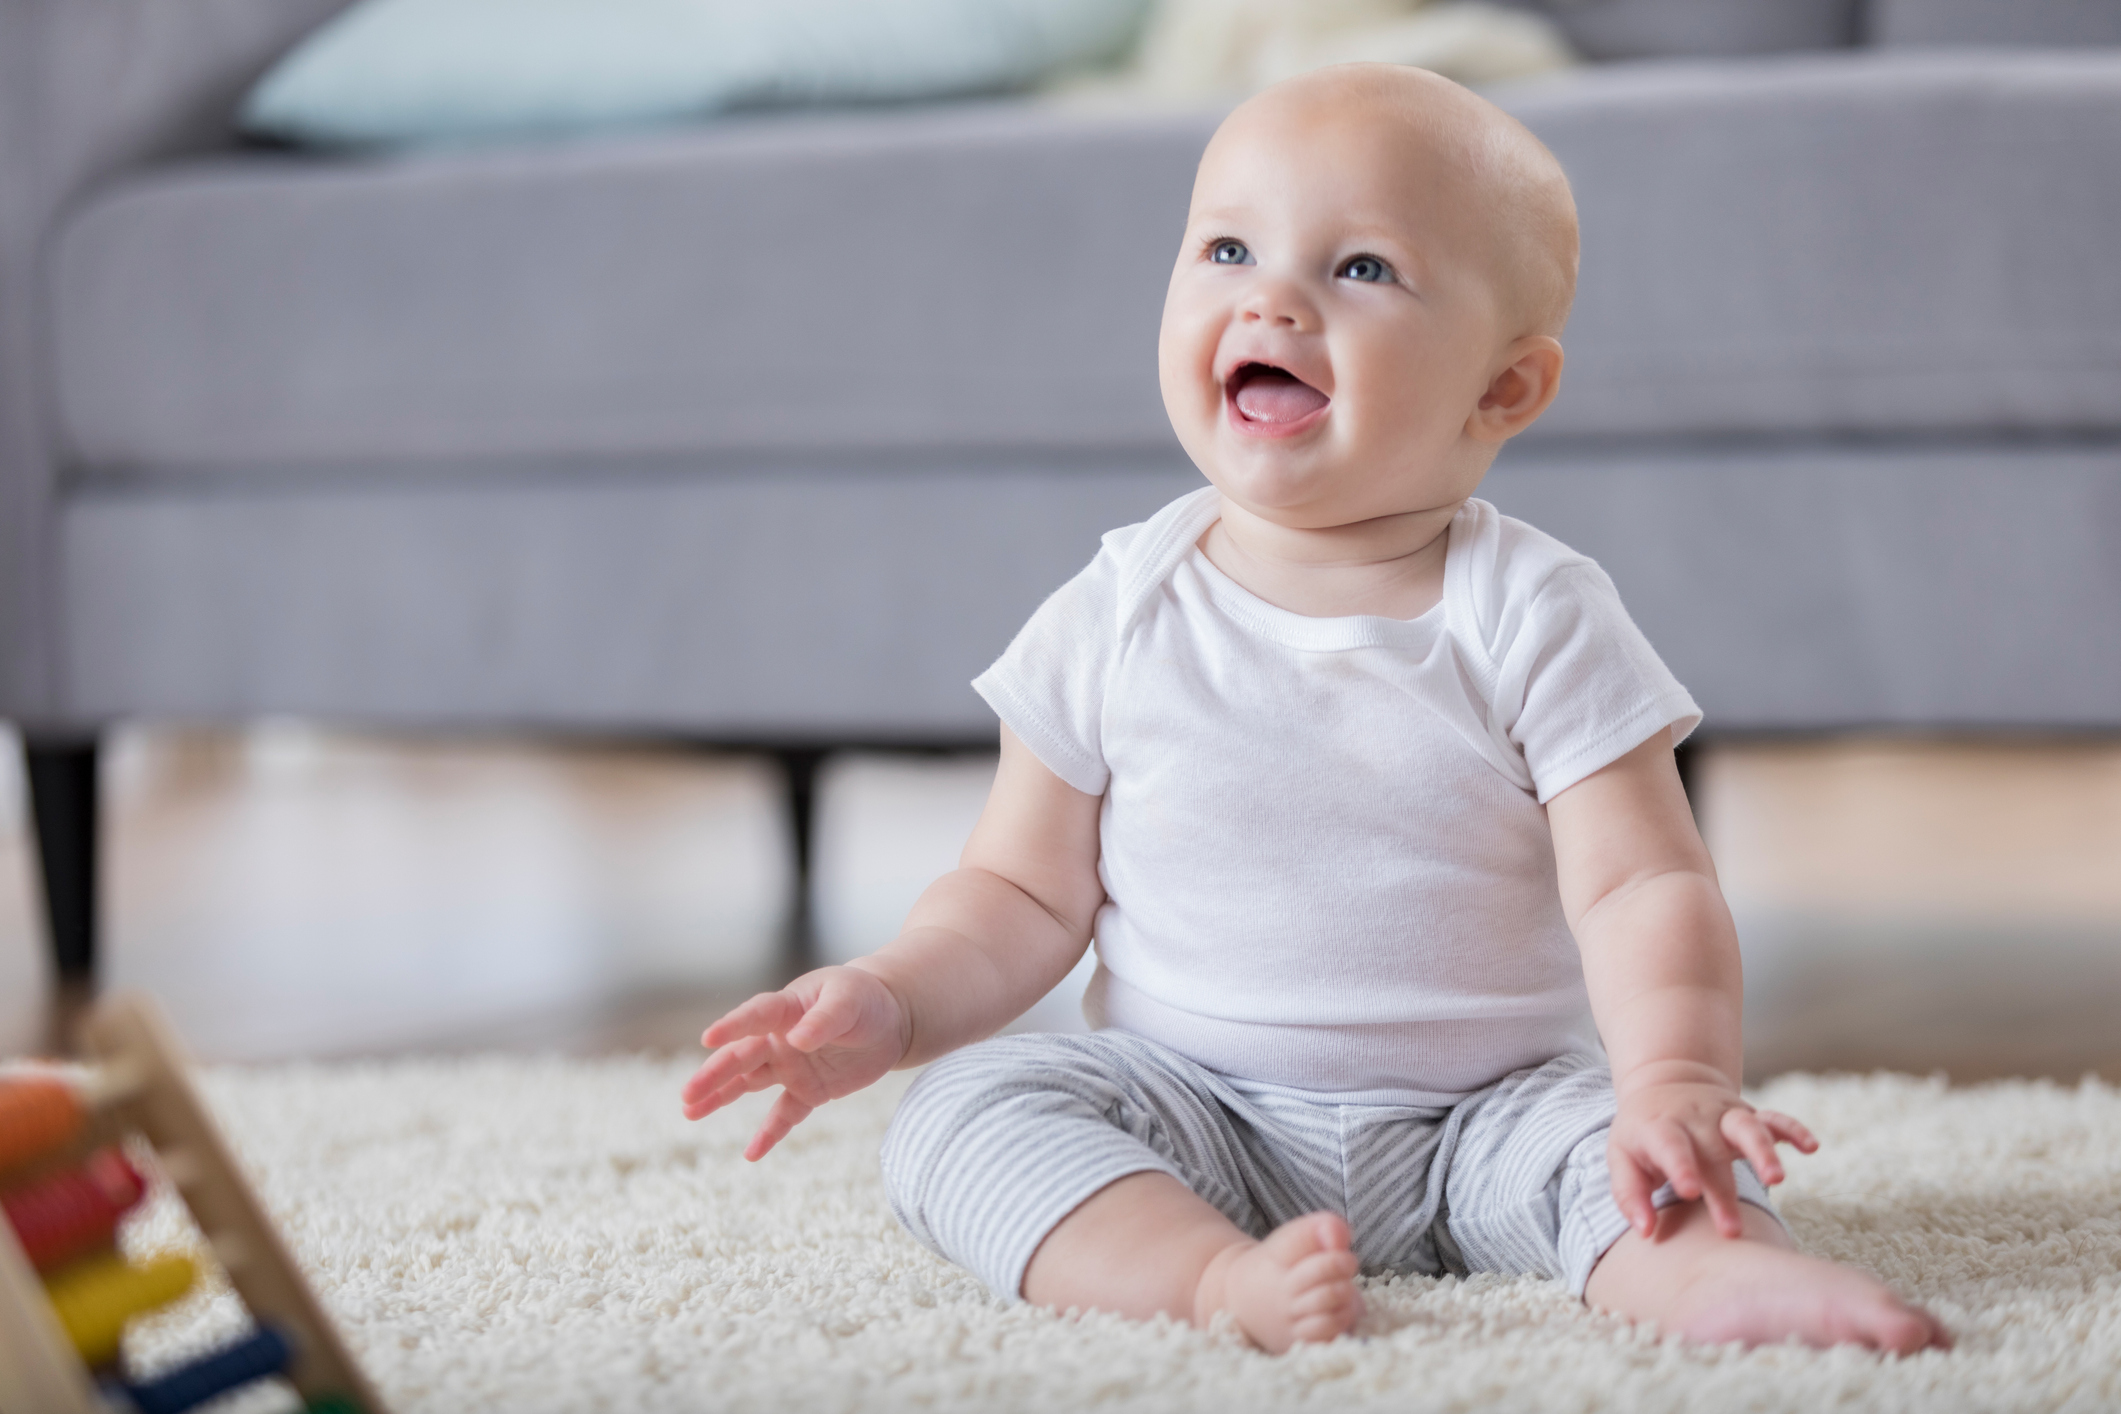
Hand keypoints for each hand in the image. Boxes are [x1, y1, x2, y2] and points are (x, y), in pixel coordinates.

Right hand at [680, 965, 911, 1160]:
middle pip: (742, 1056)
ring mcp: (791, 1066)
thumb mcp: (848, 1000)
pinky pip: (784, 1115)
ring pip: (749, 1083)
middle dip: (714, 1074)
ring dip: (721, 1097)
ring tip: (691, 1111)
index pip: (755, 1016)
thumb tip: (797, 1040)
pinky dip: (769, 1134)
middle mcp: (779, 1038)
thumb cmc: (863, 998)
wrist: (889, 1019)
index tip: (709, 1039)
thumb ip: (824, 1019)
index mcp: (787, 1008)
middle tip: (688, 1094)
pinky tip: (751, 1154)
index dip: (733, 1026)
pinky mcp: (808, 1091)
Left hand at [1608, 1075, 1816, 1238]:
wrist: (1666, 1084)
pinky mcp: (1748, 1115)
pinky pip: (1775, 1119)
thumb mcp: (1622, 1157)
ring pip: (1748, 1128)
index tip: (1689, 1191)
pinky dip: (1793, 1130)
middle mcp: (1695, 1120)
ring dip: (1763, 1152)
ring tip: (1777, 1179)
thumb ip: (1629, 1194)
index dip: (1680, 1166)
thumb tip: (1645, 1232)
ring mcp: (1724, 1115)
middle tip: (1731, 1232)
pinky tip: (1811, 1147)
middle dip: (1723, 1192)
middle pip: (1712, 1154)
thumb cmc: (1643, 1134)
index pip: (1670, 1145)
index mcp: (1660, 1128)